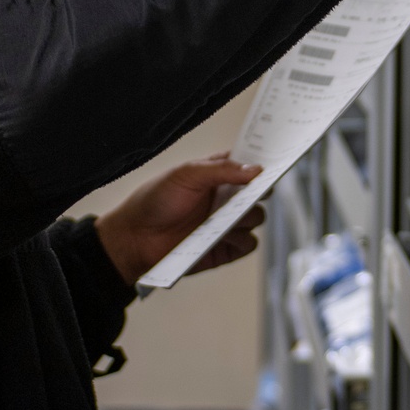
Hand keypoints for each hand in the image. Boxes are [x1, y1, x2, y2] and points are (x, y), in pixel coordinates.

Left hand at [94, 153, 264, 287]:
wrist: (136, 238)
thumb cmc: (155, 201)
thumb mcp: (185, 175)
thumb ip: (221, 169)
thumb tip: (255, 170)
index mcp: (217, 175)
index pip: (248, 165)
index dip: (261, 163)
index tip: (273, 161)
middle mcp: (225, 198)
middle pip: (259, 193)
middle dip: (260, 192)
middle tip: (255, 191)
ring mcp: (226, 223)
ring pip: (257, 218)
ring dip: (248, 217)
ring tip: (230, 217)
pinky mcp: (226, 248)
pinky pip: (249, 244)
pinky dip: (242, 239)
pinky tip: (225, 235)